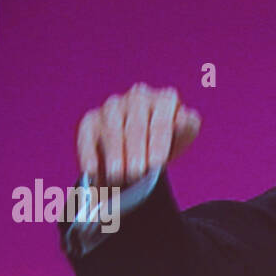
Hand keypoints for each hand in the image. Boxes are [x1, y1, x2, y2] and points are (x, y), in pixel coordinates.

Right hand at [76, 83, 200, 186]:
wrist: (145, 146)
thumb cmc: (168, 140)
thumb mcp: (183, 136)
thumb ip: (187, 127)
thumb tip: (184, 119)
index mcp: (163, 99)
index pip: (161, 122)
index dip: (158, 143)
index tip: (156, 163)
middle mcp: (136, 98)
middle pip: (135, 126)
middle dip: (135, 151)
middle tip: (136, 173)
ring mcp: (112, 107)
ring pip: (112, 129)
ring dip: (114, 153)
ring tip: (117, 176)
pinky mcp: (91, 120)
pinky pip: (87, 135)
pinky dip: (89, 154)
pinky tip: (92, 171)